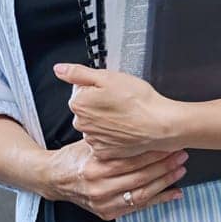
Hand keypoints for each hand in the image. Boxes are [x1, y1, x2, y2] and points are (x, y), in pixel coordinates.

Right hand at [44, 142, 187, 220]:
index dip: (153, 152)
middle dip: (164, 165)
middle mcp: (100, 187)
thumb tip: (140, 126)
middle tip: (181, 154)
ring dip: (165, 182)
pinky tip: (174, 192)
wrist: (54, 179)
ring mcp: (104, 203)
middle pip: (140, 177)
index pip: (132, 159)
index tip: (169, 143)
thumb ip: (110, 139)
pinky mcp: (108, 213)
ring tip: (180, 170)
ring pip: (142, 194)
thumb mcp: (88, 143)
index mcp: (94, 167)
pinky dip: (159, 200)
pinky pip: (138, 207)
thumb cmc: (74, 157)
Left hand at [54, 64, 180, 160]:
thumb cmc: (138, 101)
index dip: (97, 88)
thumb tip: (59, 69)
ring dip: (106, 121)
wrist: (160, 125)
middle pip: (86, 108)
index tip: (112, 91)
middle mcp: (81, 123)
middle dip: (99, 105)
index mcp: (79, 103)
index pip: (80, 90)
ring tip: (125, 116)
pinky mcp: (104, 152)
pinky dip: (112, 136)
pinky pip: (104, 140)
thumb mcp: (108, 77)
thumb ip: (79, 73)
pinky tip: (125, 129)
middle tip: (121, 102)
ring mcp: (93, 139)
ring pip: (95, 125)